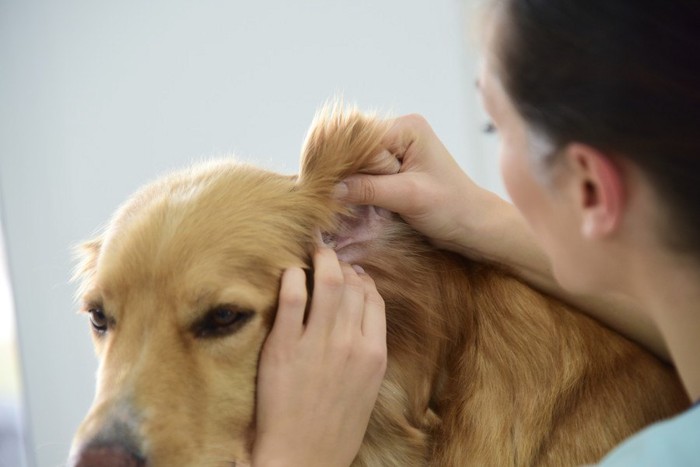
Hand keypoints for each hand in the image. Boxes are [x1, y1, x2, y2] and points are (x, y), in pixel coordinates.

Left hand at [252, 248, 386, 466]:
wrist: (304, 457)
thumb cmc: (336, 426)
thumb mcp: (366, 388)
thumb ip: (366, 350)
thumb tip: (360, 318)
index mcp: (373, 353)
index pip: (373, 298)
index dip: (361, 279)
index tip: (351, 273)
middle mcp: (350, 343)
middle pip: (352, 285)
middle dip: (341, 264)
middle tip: (329, 256)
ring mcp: (317, 343)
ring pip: (328, 282)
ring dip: (322, 260)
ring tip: (314, 252)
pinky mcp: (284, 347)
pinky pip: (292, 299)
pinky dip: (293, 278)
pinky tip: (290, 273)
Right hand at [337, 114, 501, 254]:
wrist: (473, 225)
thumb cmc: (452, 208)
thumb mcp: (409, 197)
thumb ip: (369, 190)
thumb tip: (330, 189)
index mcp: (407, 128)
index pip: (359, 138)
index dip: (340, 162)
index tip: (322, 186)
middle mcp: (398, 132)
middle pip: (352, 148)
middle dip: (341, 173)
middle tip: (327, 198)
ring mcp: (393, 150)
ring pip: (353, 162)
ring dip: (347, 183)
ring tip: (336, 203)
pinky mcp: (390, 168)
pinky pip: (361, 174)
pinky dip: (354, 189)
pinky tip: (347, 203)